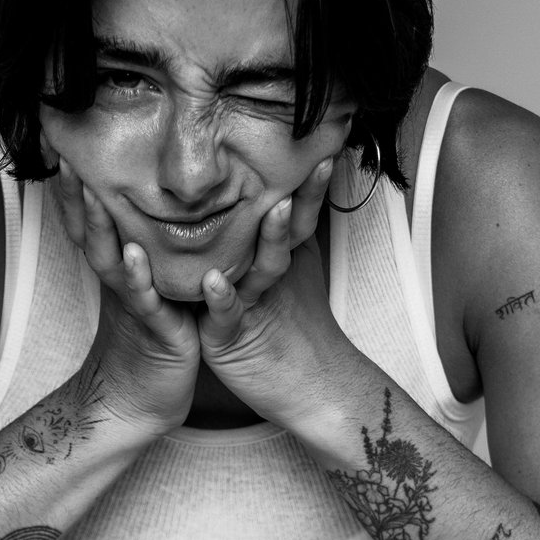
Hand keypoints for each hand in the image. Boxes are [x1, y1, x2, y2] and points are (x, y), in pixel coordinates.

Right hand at [56, 159, 200, 431]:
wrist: (142, 401)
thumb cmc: (148, 340)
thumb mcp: (144, 286)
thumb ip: (144, 248)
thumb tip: (148, 206)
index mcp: (118, 266)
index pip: (91, 218)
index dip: (77, 184)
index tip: (64, 141)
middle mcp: (119, 280)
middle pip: (90, 230)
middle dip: (78, 192)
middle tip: (65, 151)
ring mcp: (132, 304)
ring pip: (110, 258)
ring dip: (100, 224)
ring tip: (92, 189)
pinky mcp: (154, 329)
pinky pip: (145, 300)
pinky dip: (138, 276)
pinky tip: (133, 251)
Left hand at [196, 158, 365, 429]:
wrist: (313, 390)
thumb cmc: (296, 331)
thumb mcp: (294, 279)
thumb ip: (286, 239)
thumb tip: (279, 195)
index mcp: (287, 261)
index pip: (303, 216)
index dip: (314, 186)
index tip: (327, 148)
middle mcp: (274, 277)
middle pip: (290, 233)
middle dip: (300, 198)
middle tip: (318, 162)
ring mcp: (257, 305)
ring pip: (263, 267)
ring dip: (272, 237)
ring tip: (277, 206)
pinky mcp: (233, 337)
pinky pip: (228, 314)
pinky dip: (223, 298)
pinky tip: (212, 280)